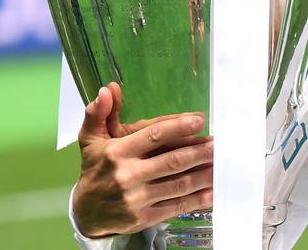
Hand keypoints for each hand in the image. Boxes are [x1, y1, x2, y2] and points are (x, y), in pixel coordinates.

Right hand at [72, 83, 213, 237]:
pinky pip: (176, 206)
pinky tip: (213, 191)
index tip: (199, 119)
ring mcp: (137, 199)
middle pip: (172, 161)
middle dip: (199, 152)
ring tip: (221, 164)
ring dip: (204, 174)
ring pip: (178, 184)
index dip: (178, 127)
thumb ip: (99, 113)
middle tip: (219, 144)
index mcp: (117, 152)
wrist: (85, 213)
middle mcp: (127, 175)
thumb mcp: (90, 139)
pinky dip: (197, 199)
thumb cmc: (94, 170)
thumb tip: (108, 89)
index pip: (153, 136)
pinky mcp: (144, 218)